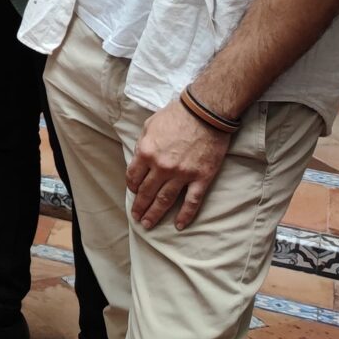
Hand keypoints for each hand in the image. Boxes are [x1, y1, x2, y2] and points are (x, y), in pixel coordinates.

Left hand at [128, 97, 232, 228]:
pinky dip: (185, 215)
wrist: (206, 113)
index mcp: (146, 152)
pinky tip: (179, 225)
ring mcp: (181, 174)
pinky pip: (191, 201)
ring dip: (155, 214)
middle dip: (140, 206)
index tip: (133, 192)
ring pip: (165, 200)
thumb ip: (142, 144)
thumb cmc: (176, 115)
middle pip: (147, 192)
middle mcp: (161, 167)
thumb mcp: (149, 125)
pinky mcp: (201, 178)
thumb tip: (139, 159)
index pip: (133, 177)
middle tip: (137, 217)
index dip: (132, 187)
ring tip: (148, 224)